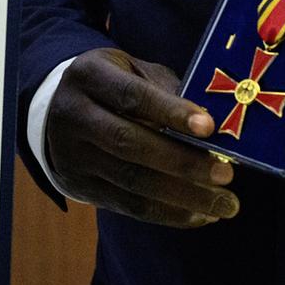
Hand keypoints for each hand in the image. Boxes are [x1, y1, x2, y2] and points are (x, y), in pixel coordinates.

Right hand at [45, 47, 237, 227]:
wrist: (57, 110)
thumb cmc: (111, 86)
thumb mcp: (130, 71)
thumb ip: (165, 90)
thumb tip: (213, 122)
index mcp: (88, 76)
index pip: (131, 96)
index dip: (170, 112)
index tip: (210, 128)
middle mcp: (74, 114)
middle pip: (129, 143)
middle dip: (182, 161)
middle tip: (226, 173)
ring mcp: (73, 154)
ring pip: (131, 181)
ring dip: (183, 196)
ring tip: (225, 203)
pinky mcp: (80, 187)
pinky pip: (128, 206)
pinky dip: (169, 213)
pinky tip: (200, 213)